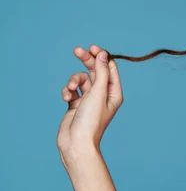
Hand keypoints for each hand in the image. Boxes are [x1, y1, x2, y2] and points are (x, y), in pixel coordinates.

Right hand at [57, 45, 123, 164]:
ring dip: (74, 80)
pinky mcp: (76, 105)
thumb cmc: (91, 120)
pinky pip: (71, 91)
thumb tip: (103, 54)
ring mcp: (89, 100)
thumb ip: (101, 72)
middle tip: (77, 50)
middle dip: (86, 61)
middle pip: (95, 71)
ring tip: (71, 88)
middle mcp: (103, 95)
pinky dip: (67, 91)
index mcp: (114, 92)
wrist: (76, 142)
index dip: (102, 56)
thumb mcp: (98, 92)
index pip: (109, 68)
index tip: (92, 48)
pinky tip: (66, 97)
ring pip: (81, 80)